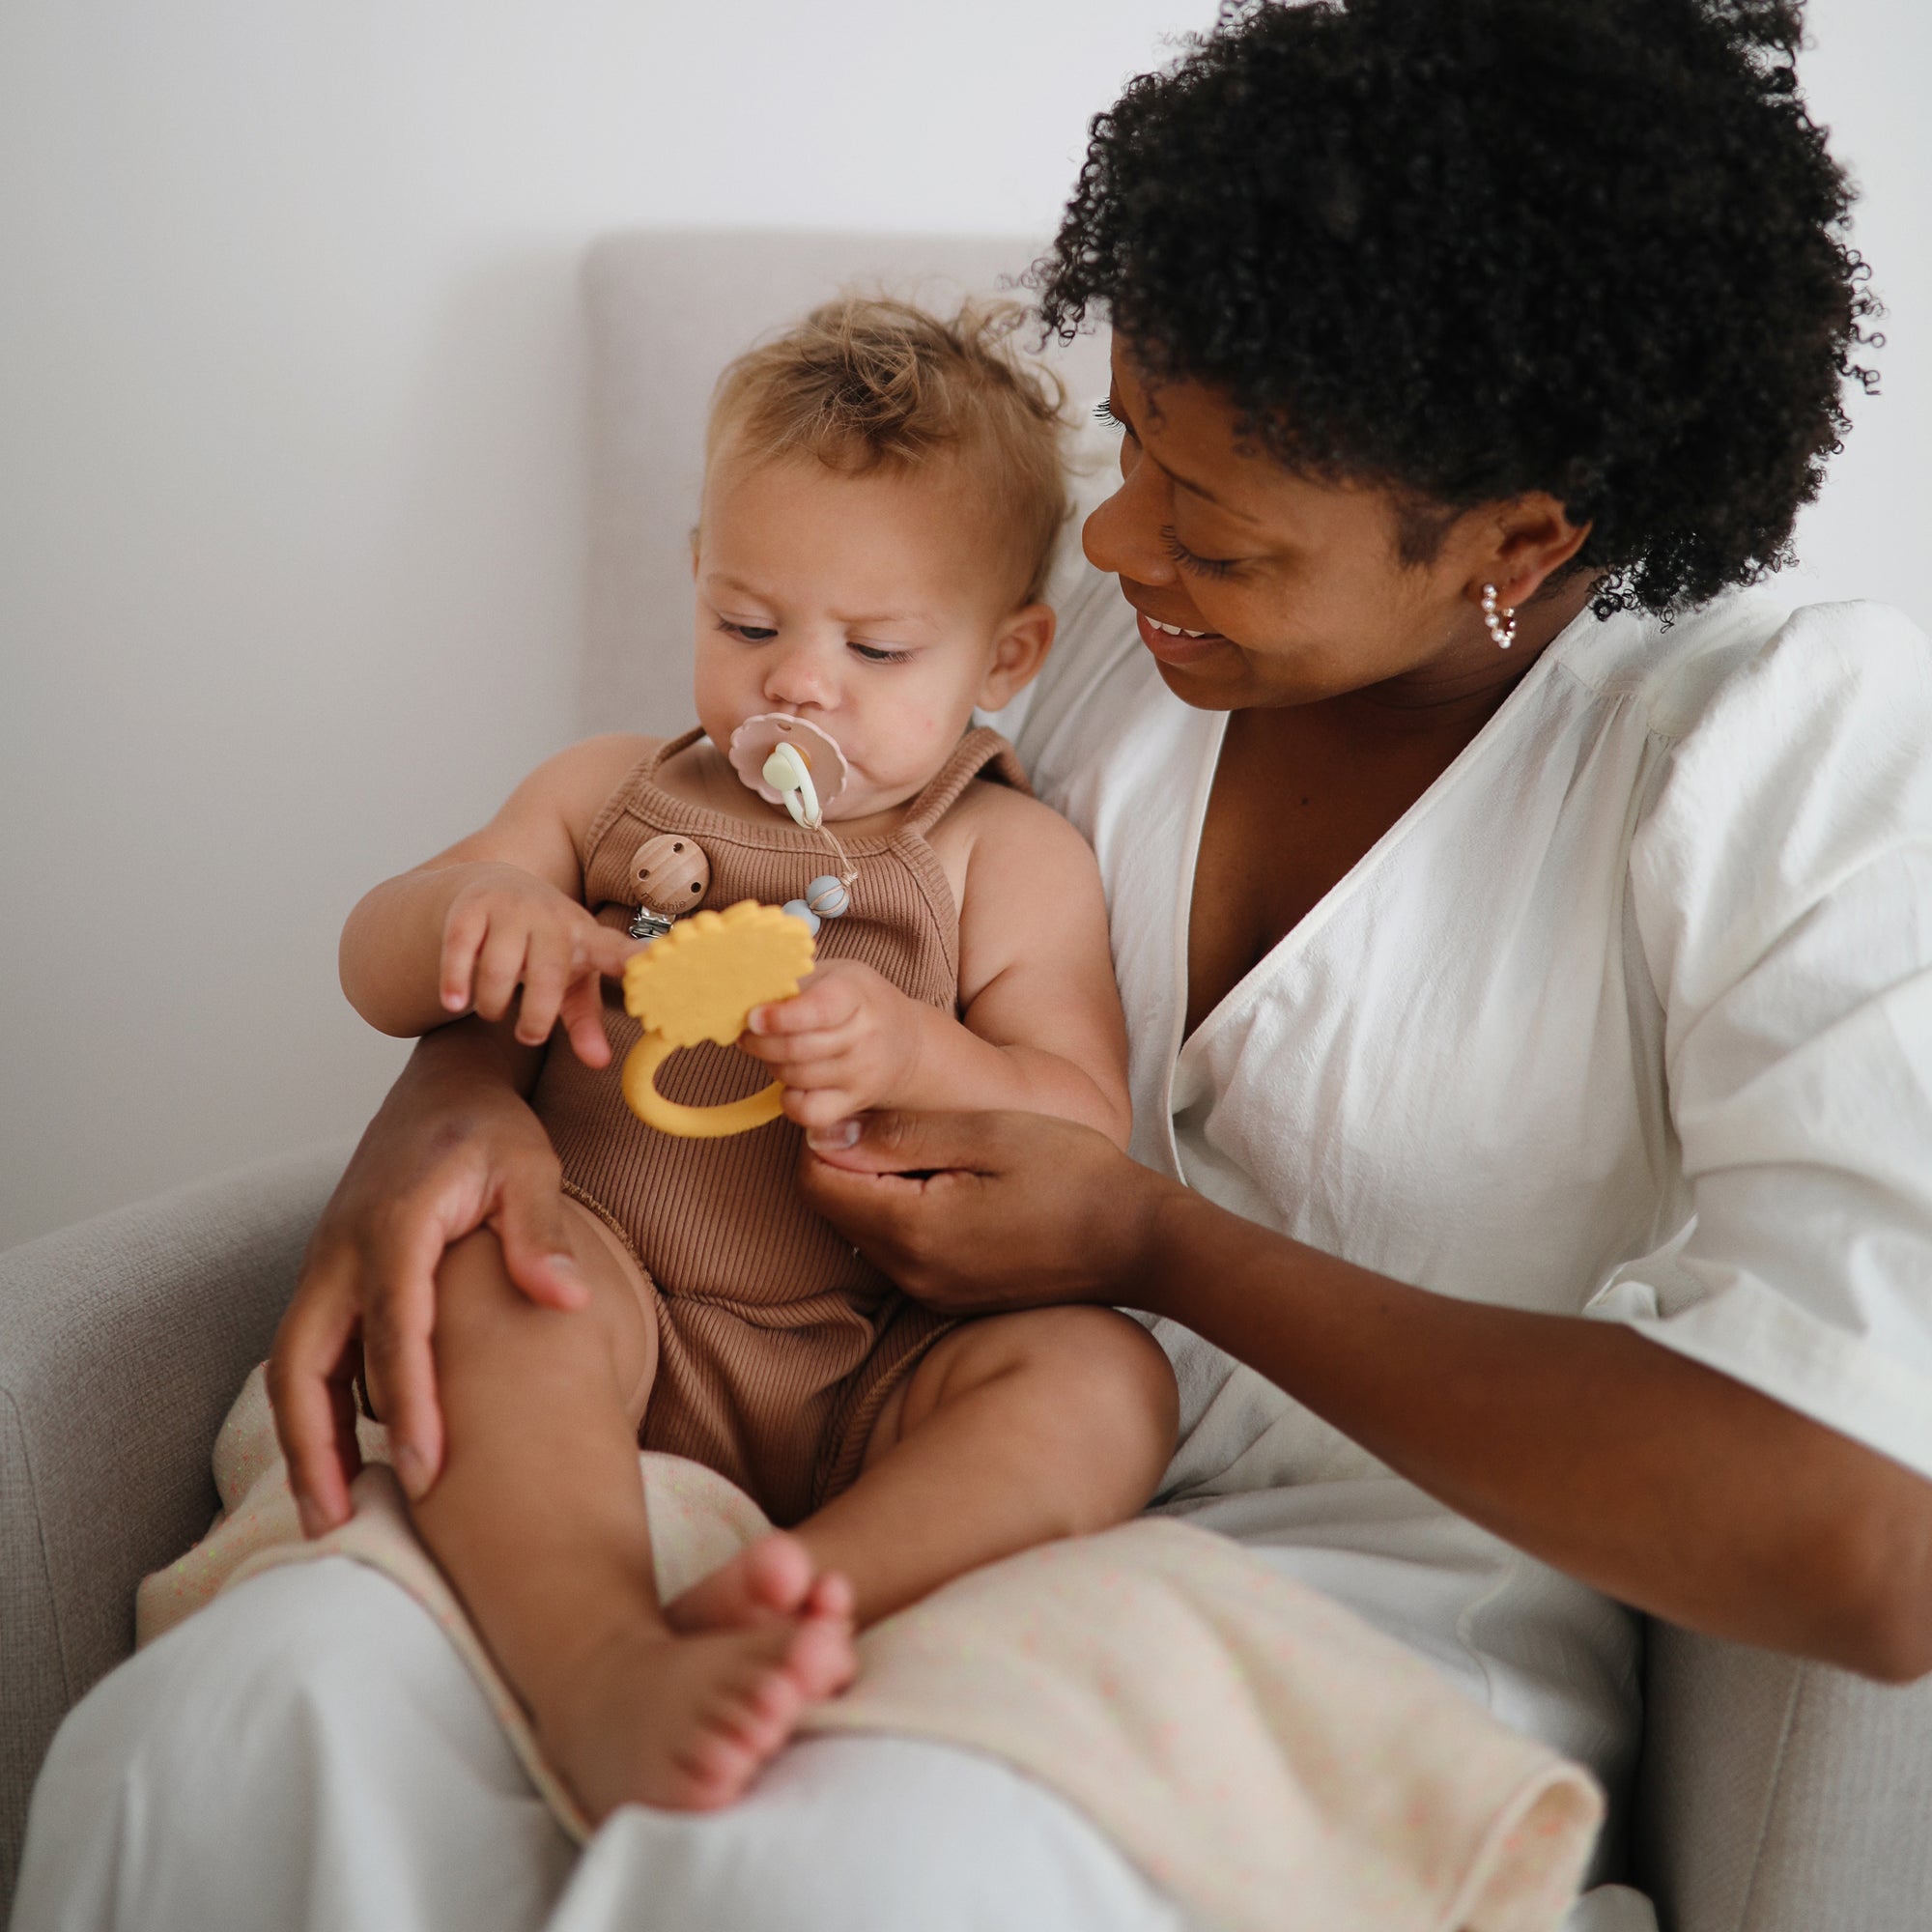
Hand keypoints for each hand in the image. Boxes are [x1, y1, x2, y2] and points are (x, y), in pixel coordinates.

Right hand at [266, 1023, 587, 1535]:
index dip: (408, 1401)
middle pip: (304, 1360)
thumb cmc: (493, 1133)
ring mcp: (326, 1265)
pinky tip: (338, 1462)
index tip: (426, 1469)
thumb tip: (565, 1299)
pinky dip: (313, 1410)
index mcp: (398, 1222)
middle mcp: (344, 1249)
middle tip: (338, 1525)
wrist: (444, 1091)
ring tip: (330, 1516)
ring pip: (293, 1365)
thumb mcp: (532, 1166)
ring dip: (304, 1440)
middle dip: (314, 1446)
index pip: (396, 1325)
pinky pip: (307, 1353)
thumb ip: (541, 1230)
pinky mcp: (328, 1278)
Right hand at [439, 864, 637, 1063]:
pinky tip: (454, 1001)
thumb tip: (600, 1063)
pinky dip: (454, 981)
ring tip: (493, 1012)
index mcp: (588, 938)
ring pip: (499, 967)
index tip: (656, 964)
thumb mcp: (572, 981)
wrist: (496, 885)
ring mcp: (511, 909)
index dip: (637, 958)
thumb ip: (585, 1022)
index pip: (617, 951)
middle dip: (536, 1016)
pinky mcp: (472, 908)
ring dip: (492, 1004)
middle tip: (529, 1036)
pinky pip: (460, 949)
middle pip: (547, 974)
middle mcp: (552, 919)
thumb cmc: (545, 946)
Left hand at [739, 961, 921, 1128]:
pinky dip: (789, 1099)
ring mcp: (860, 1074)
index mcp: (856, 995)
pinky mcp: (853, 1103)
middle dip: (760, 1042)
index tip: (753, 1017)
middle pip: (797, 1048)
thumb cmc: (859, 1002)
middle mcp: (863, 1037)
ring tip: (772, 1050)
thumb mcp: (835, 975)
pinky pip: (807, 1112)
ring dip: (771, 1064)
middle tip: (749, 1032)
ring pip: (796, 1077)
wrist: (906, 1042)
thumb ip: (797, 982)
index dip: (780, 1016)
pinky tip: (792, 1081)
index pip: (818, 1010)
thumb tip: (749, 993)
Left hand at [795, 1108, 1178, 1315]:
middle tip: (912, 1124)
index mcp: (914, 1229)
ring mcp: (930, 1293)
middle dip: (854, 1161)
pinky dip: (908, 1215)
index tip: (872, 1106)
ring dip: (882, 1188)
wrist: (1137, 1242)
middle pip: (837, 1208)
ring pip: (866, 1230)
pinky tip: (958, 1188)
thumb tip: (826, 1132)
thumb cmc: (1071, 1174)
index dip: (829, 1136)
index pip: (818, 1182)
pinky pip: (900, 1252)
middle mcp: (911, 1273)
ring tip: (942, 1152)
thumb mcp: (985, 1134)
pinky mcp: (949, 1299)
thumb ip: (901, 1135)